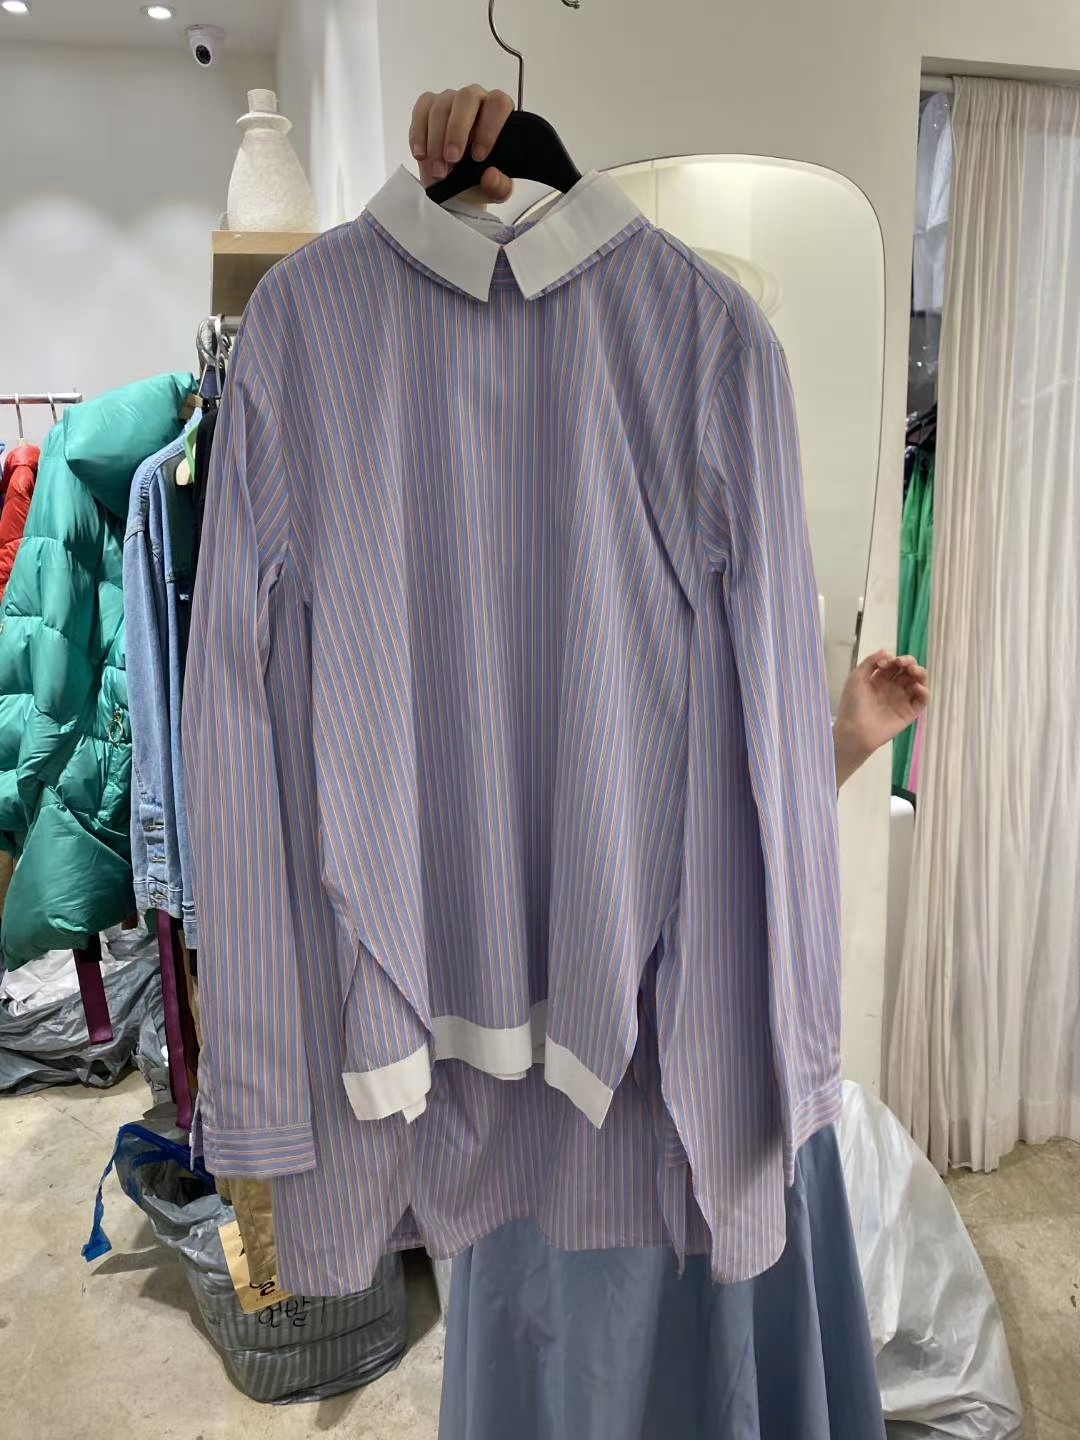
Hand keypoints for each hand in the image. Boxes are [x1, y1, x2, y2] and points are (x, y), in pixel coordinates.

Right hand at [410, 85, 514, 201]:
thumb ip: (500, 187)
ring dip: (436, 141)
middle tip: (452, 159)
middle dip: (457, 130)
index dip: (488, 128)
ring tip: (438, 170)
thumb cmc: (479, 180)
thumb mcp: (495, 191)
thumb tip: (491, 176)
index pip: (498, 105)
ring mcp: (450, 99)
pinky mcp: (428, 105)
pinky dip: (419, 135)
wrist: (455, 186)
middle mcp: (476, 99)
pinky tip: (421, 155)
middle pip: (466, 98)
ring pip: (441, 107)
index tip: (478, 156)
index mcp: (499, 113)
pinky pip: (421, 110)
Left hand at [834, 650, 929, 787]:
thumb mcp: (856, 678)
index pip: (894, 664)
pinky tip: (917, 687)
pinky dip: (924, 692)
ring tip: (914, 671)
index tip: (885, 663)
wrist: (855, 730)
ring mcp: (902, 700)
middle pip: (908, 670)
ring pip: (918, 682)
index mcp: (880, 679)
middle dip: (909, 662)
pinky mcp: (909, 712)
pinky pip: (922, 700)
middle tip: (904, 663)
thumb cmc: (852, 704)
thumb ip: (870, 662)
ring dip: (920, 673)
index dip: (893, 660)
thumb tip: (885, 650)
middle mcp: (893, 688)